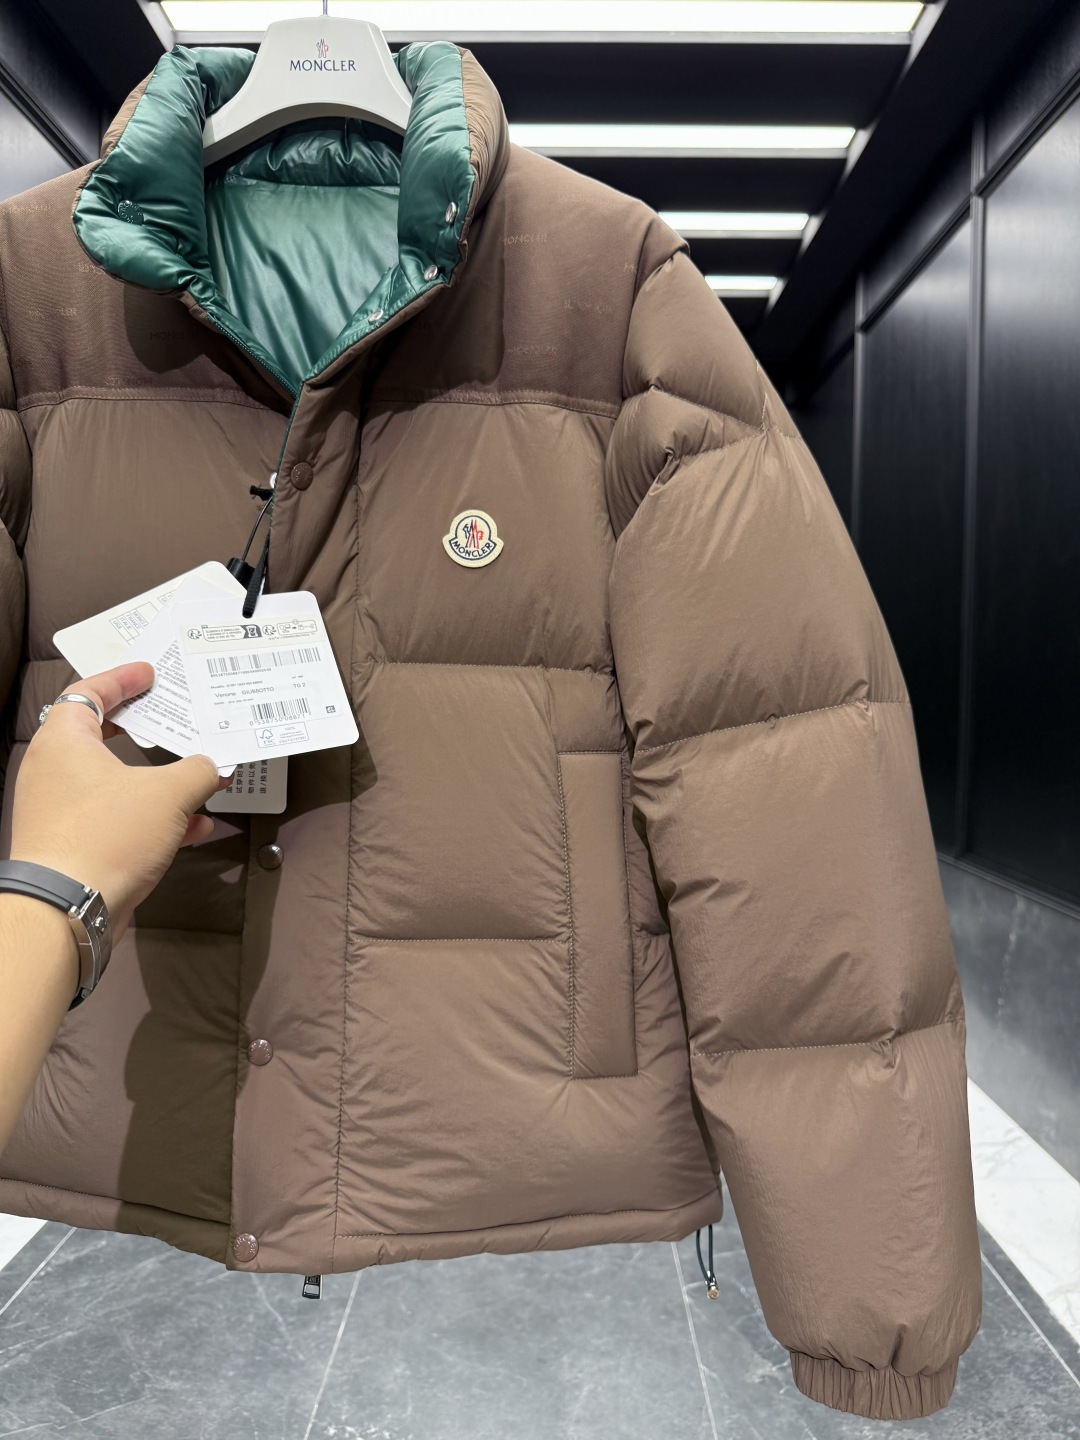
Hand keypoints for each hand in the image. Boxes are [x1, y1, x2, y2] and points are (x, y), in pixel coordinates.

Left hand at [9, 662, 229, 937]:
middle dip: (144, 732)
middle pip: (101, 737)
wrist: (68, 910)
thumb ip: (198, 771)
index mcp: (64, 742)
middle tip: (170, 717)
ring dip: (157, 781)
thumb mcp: (169, 795)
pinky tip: (192, 828)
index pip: (89, 693)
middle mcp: (53, 771)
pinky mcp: (71, 844)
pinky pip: (116, 819)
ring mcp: (59, 810)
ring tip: (196, 779)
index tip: (150, 674)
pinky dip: (151, 818)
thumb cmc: (108, 836)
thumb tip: (214, 766)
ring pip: (114, 783)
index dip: (122, 680)